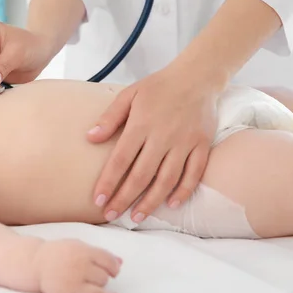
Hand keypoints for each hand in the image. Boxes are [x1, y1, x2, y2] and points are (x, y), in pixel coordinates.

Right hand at [35, 239, 120, 292]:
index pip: (108, 261)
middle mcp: (78, 268)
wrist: (36, 263)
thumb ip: (100, 253)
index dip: (114, 268)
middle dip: (105, 279)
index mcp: (82, 252)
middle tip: (101, 279)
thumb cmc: (59, 253)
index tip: (114, 271)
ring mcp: (72, 284)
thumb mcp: (79, 246)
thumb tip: (120, 262)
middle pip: (103, 278)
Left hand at [88, 65, 218, 222]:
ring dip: (151, 201)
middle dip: (124, 199)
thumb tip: (90, 138)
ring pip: (167, 180)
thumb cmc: (158, 86)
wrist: (197, 76)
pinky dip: (183, 191)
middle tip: (112, 215)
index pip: (121, 160)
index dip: (108, 182)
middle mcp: (163, 136)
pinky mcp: (202, 145)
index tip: (98, 200)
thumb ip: (110, 118)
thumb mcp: (129, 94)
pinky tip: (172, 205)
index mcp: (141, 124)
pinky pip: (194, 174)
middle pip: (141, 175)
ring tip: (137, 216)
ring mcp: (185, 142)